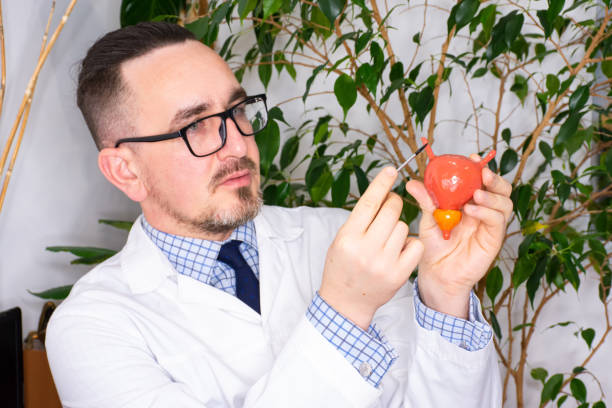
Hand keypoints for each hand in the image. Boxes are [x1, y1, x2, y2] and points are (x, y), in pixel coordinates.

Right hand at [320, 167, 423, 329]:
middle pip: (390, 211)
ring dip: (398, 227)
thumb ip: (360, 219)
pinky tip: (399, 250)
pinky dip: (409, 244)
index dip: (381, 183)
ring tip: (386, 239)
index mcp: (348, 237)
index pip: (369, 202)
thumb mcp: (342, 239)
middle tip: (389, 207)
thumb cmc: (342, 267)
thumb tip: (383, 194)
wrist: (346, 302)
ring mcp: (384, 263)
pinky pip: (415, 244)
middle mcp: (366, 249)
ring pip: (403, 226)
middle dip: (392, 204)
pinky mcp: (399, 274)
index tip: (391, 170)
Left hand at [405, 155, 512, 317]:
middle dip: (494, 178)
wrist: (436, 273)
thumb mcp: (428, 218)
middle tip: (482, 173)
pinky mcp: (493, 239)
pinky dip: (487, 212)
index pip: (482, 180)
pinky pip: (497, 221)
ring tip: (476, 194)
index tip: (472, 158)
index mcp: (469, 202)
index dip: (480, 168)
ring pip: (504, 203)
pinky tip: (472, 210)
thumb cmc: (434, 246)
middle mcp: (483, 211)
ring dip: (492, 195)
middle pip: (500, 189)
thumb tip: (412, 182)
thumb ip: (426, 200)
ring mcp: (490, 225)